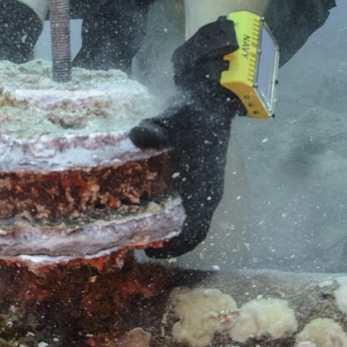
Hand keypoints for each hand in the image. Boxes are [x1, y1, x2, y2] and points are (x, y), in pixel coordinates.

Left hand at [130, 18, 242, 255]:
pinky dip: (168, 207)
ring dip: (166, 222)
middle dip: (165, 237)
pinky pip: (187, 202)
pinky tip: (145, 197)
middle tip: (135, 237)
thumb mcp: (174, 118)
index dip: (175, 247)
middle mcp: (208, 191)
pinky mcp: (200, 175)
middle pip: (190, 228)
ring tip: (136, 220)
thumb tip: (138, 134)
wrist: (211, 95)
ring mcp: (206, 184)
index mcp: (206, 188)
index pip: (195, 231)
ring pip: (188, 215)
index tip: (150, 250)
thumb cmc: (194, 111)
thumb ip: (157, 127)